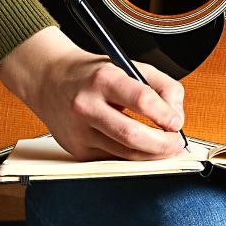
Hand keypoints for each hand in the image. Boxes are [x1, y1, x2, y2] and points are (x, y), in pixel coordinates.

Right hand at [0, 26, 185, 160]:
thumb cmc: (91, 74)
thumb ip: (162, 86)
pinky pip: (114, 159)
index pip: (141, 99)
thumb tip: (177, 116)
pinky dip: (131, 156)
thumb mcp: (128, 66)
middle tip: (176, 143)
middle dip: (163, 144)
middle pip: (132, 135)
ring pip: (125, 154)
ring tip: (164, 147)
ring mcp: (80, 131)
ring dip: (152, 155)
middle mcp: (88, 105)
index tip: (176, 123)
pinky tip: (138, 148)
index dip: (165, 115)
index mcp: (103, 79)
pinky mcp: (78, 150)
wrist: (48, 80)